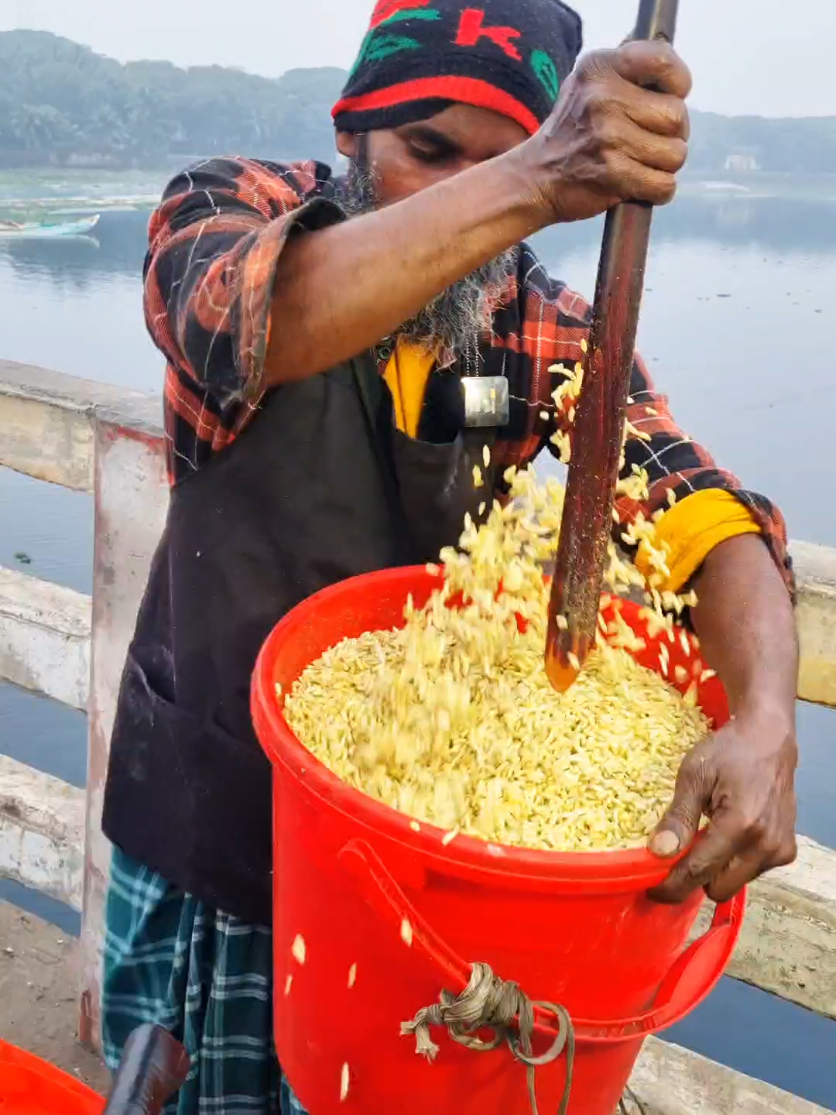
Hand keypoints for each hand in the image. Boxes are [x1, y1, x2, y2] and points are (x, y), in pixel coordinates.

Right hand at [523, 41, 690, 223]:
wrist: (534, 178)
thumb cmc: (570, 132)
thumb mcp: (587, 85)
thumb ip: (626, 71)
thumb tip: (671, 70)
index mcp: (599, 68)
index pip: (664, 61)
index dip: (678, 85)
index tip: (668, 99)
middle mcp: (603, 98)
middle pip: (677, 116)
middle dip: (671, 135)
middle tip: (648, 141)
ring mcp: (608, 137)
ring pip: (675, 154)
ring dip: (663, 165)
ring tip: (638, 163)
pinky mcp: (613, 173)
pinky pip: (664, 185)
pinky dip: (656, 191)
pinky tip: (637, 184)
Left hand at [647, 706, 797, 903]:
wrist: (769, 740)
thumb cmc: (728, 752)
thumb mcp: (694, 776)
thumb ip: (678, 817)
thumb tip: (658, 852)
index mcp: (741, 825)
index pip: (699, 871)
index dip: (672, 886)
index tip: (651, 890)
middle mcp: (765, 845)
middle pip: (719, 889)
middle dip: (695, 879)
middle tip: (677, 857)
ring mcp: (779, 850)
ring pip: (735, 883)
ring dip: (715, 871)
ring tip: (705, 837)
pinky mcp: (786, 850)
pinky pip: (750, 872)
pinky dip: (733, 862)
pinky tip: (727, 834)